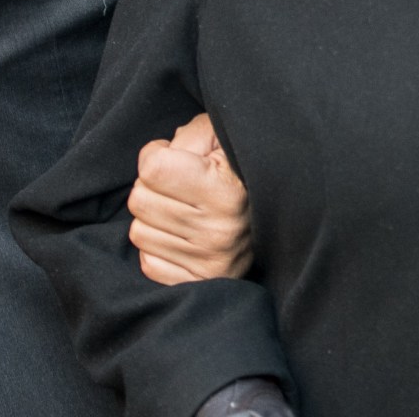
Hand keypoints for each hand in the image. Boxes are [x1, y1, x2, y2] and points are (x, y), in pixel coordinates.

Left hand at [129, 113, 251, 284]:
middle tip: (178, 185)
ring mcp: (208, 262)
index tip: (176, 157)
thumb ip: (188, 137)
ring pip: (139, 232)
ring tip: (182, 209)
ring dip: (153, 218)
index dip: (158, 154)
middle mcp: (218, 231)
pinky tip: (181, 235)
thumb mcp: (222, 138)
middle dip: (153, 186)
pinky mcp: (198, 282)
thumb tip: (153, 157)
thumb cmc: (239, 167)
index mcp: (226, 191)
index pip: (152, 167)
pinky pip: (147, 262)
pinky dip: (158, 247)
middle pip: (139, 199)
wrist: (279, 213)